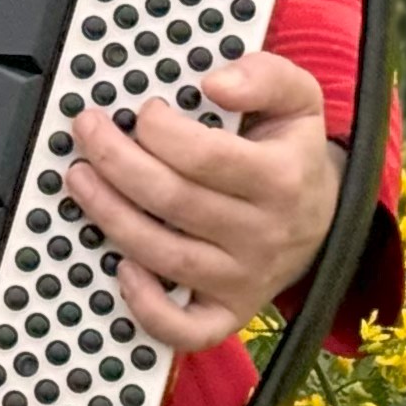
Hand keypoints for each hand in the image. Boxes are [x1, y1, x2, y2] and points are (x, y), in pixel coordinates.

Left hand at [64, 50, 344, 352]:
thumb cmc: (293, 154)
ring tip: (80, 179)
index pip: (205, 157)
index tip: (143, 110)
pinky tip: (119, 268)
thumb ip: (264, 76)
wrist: (325, 218)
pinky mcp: (227, 312)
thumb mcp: (297, 100)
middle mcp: (263, 234)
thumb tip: (216, 82)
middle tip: (88, 131)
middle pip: (173, 201)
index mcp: (281, 178)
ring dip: (110, 216)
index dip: (160, 131)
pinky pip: (185, 329)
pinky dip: (147, 307)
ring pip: (165, 255)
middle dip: (116, 161)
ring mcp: (244, 278)